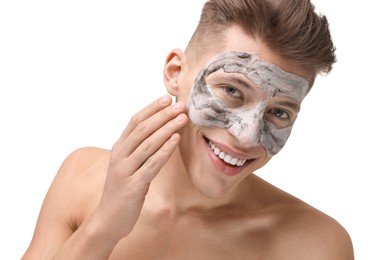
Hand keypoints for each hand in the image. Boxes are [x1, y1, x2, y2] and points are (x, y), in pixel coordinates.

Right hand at [92, 95, 187, 241]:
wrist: (108, 219)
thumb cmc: (122, 189)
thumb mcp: (128, 164)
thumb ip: (139, 148)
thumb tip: (161, 131)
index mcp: (119, 148)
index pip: (135, 121)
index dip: (152, 108)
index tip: (167, 98)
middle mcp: (119, 155)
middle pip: (142, 129)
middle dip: (162, 115)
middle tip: (180, 105)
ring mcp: (125, 170)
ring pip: (148, 144)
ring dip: (167, 129)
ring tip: (182, 118)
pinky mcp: (133, 186)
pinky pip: (151, 164)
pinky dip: (164, 151)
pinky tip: (176, 140)